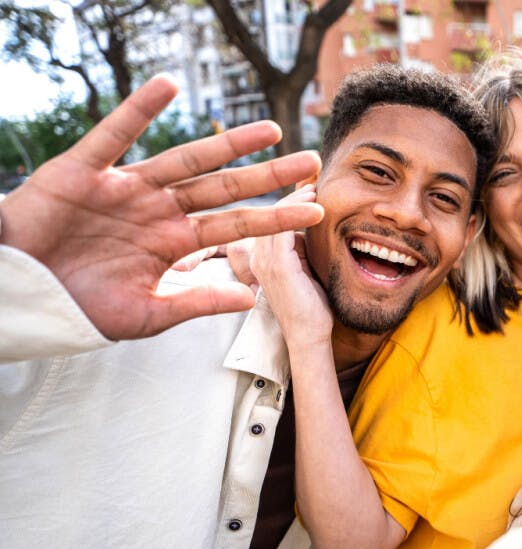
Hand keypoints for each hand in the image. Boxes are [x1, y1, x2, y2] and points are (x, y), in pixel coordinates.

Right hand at [0, 74, 322, 339]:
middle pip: (223, 188)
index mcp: (173, 243)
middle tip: (312, 162)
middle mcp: (158, 210)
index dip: (275, 218)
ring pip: (185, 159)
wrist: (21, 296)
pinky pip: (115, 134)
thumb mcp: (146, 313)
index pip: (235, 226)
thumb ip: (197, 302)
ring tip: (270, 130)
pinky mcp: (86, 171)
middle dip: (267, 176)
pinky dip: (139, 109)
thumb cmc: (79, 306)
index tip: (315, 210)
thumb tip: (252, 299)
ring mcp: (126, 189)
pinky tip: (168, 86)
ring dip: (227, 144)